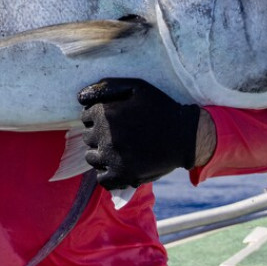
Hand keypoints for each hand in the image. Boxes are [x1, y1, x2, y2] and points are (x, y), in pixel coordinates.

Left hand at [78, 78, 201, 188]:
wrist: (185, 136)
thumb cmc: (160, 108)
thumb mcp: (136, 87)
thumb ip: (106, 86)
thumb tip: (80, 97)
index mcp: (106, 114)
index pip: (85, 116)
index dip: (99, 116)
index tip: (115, 118)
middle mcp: (106, 136)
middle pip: (87, 136)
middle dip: (99, 133)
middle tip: (120, 133)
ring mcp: (113, 158)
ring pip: (91, 157)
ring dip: (101, 153)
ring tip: (119, 148)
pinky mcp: (123, 176)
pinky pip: (102, 179)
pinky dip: (107, 173)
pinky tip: (119, 164)